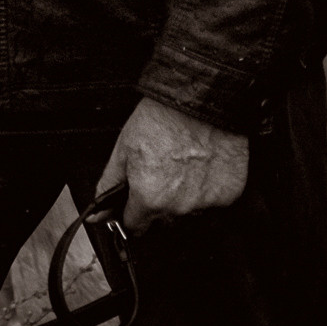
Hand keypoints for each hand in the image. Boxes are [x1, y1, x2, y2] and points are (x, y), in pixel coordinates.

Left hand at [98, 96, 248, 233]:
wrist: (199, 100)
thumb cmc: (161, 119)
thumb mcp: (124, 148)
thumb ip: (109, 185)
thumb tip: (97, 214)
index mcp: (150, 199)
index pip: (136, 225)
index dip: (133, 212)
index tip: (135, 202)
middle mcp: (178, 207)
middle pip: (164, 218)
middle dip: (159, 201)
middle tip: (163, 171)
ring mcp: (206, 203)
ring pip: (189, 210)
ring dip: (185, 196)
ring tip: (184, 165)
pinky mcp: (229, 194)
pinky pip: (214, 200)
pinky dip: (208, 188)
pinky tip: (203, 165)